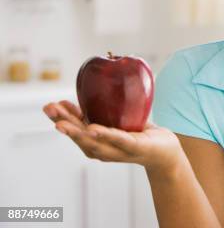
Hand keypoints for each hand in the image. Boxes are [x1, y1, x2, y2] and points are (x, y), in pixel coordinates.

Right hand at [42, 100, 184, 172]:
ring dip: (76, 132)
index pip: (77, 129)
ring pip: (94, 142)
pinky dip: (105, 135)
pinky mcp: (135, 147)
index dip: (62, 118)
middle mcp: (103, 150)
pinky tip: (94, 128)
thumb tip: (95, 81)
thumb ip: (104, 108)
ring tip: (63, 124)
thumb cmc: (140, 133)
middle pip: (80, 137)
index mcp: (98, 142)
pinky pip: (119, 140)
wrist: (166, 152)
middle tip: (49, 110)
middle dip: (63, 123)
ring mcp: (118, 150)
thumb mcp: (118, 120)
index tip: (50, 106)